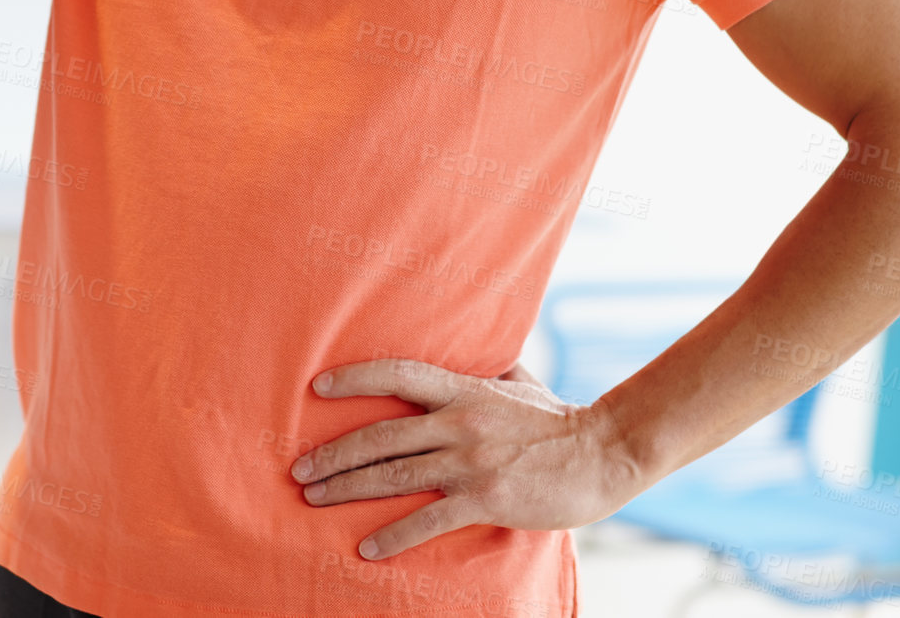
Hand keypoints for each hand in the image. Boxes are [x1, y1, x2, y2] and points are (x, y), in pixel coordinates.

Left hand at [289, 356, 640, 562]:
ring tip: (314, 498)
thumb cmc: (558, 420)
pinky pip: (428, 518)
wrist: (600, 454)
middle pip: (382, 434)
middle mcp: (459, 420)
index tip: (316, 387)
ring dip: (348, 488)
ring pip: (394, 474)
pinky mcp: (485, 497)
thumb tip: (488, 352)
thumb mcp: (521, 383)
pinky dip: (394, 534)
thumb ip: (495, 369)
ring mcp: (470, 460)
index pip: (398, 373)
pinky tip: (367, 548)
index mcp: (463, 388)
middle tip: (299, 468)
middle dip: (335, 452)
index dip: (355, 378)